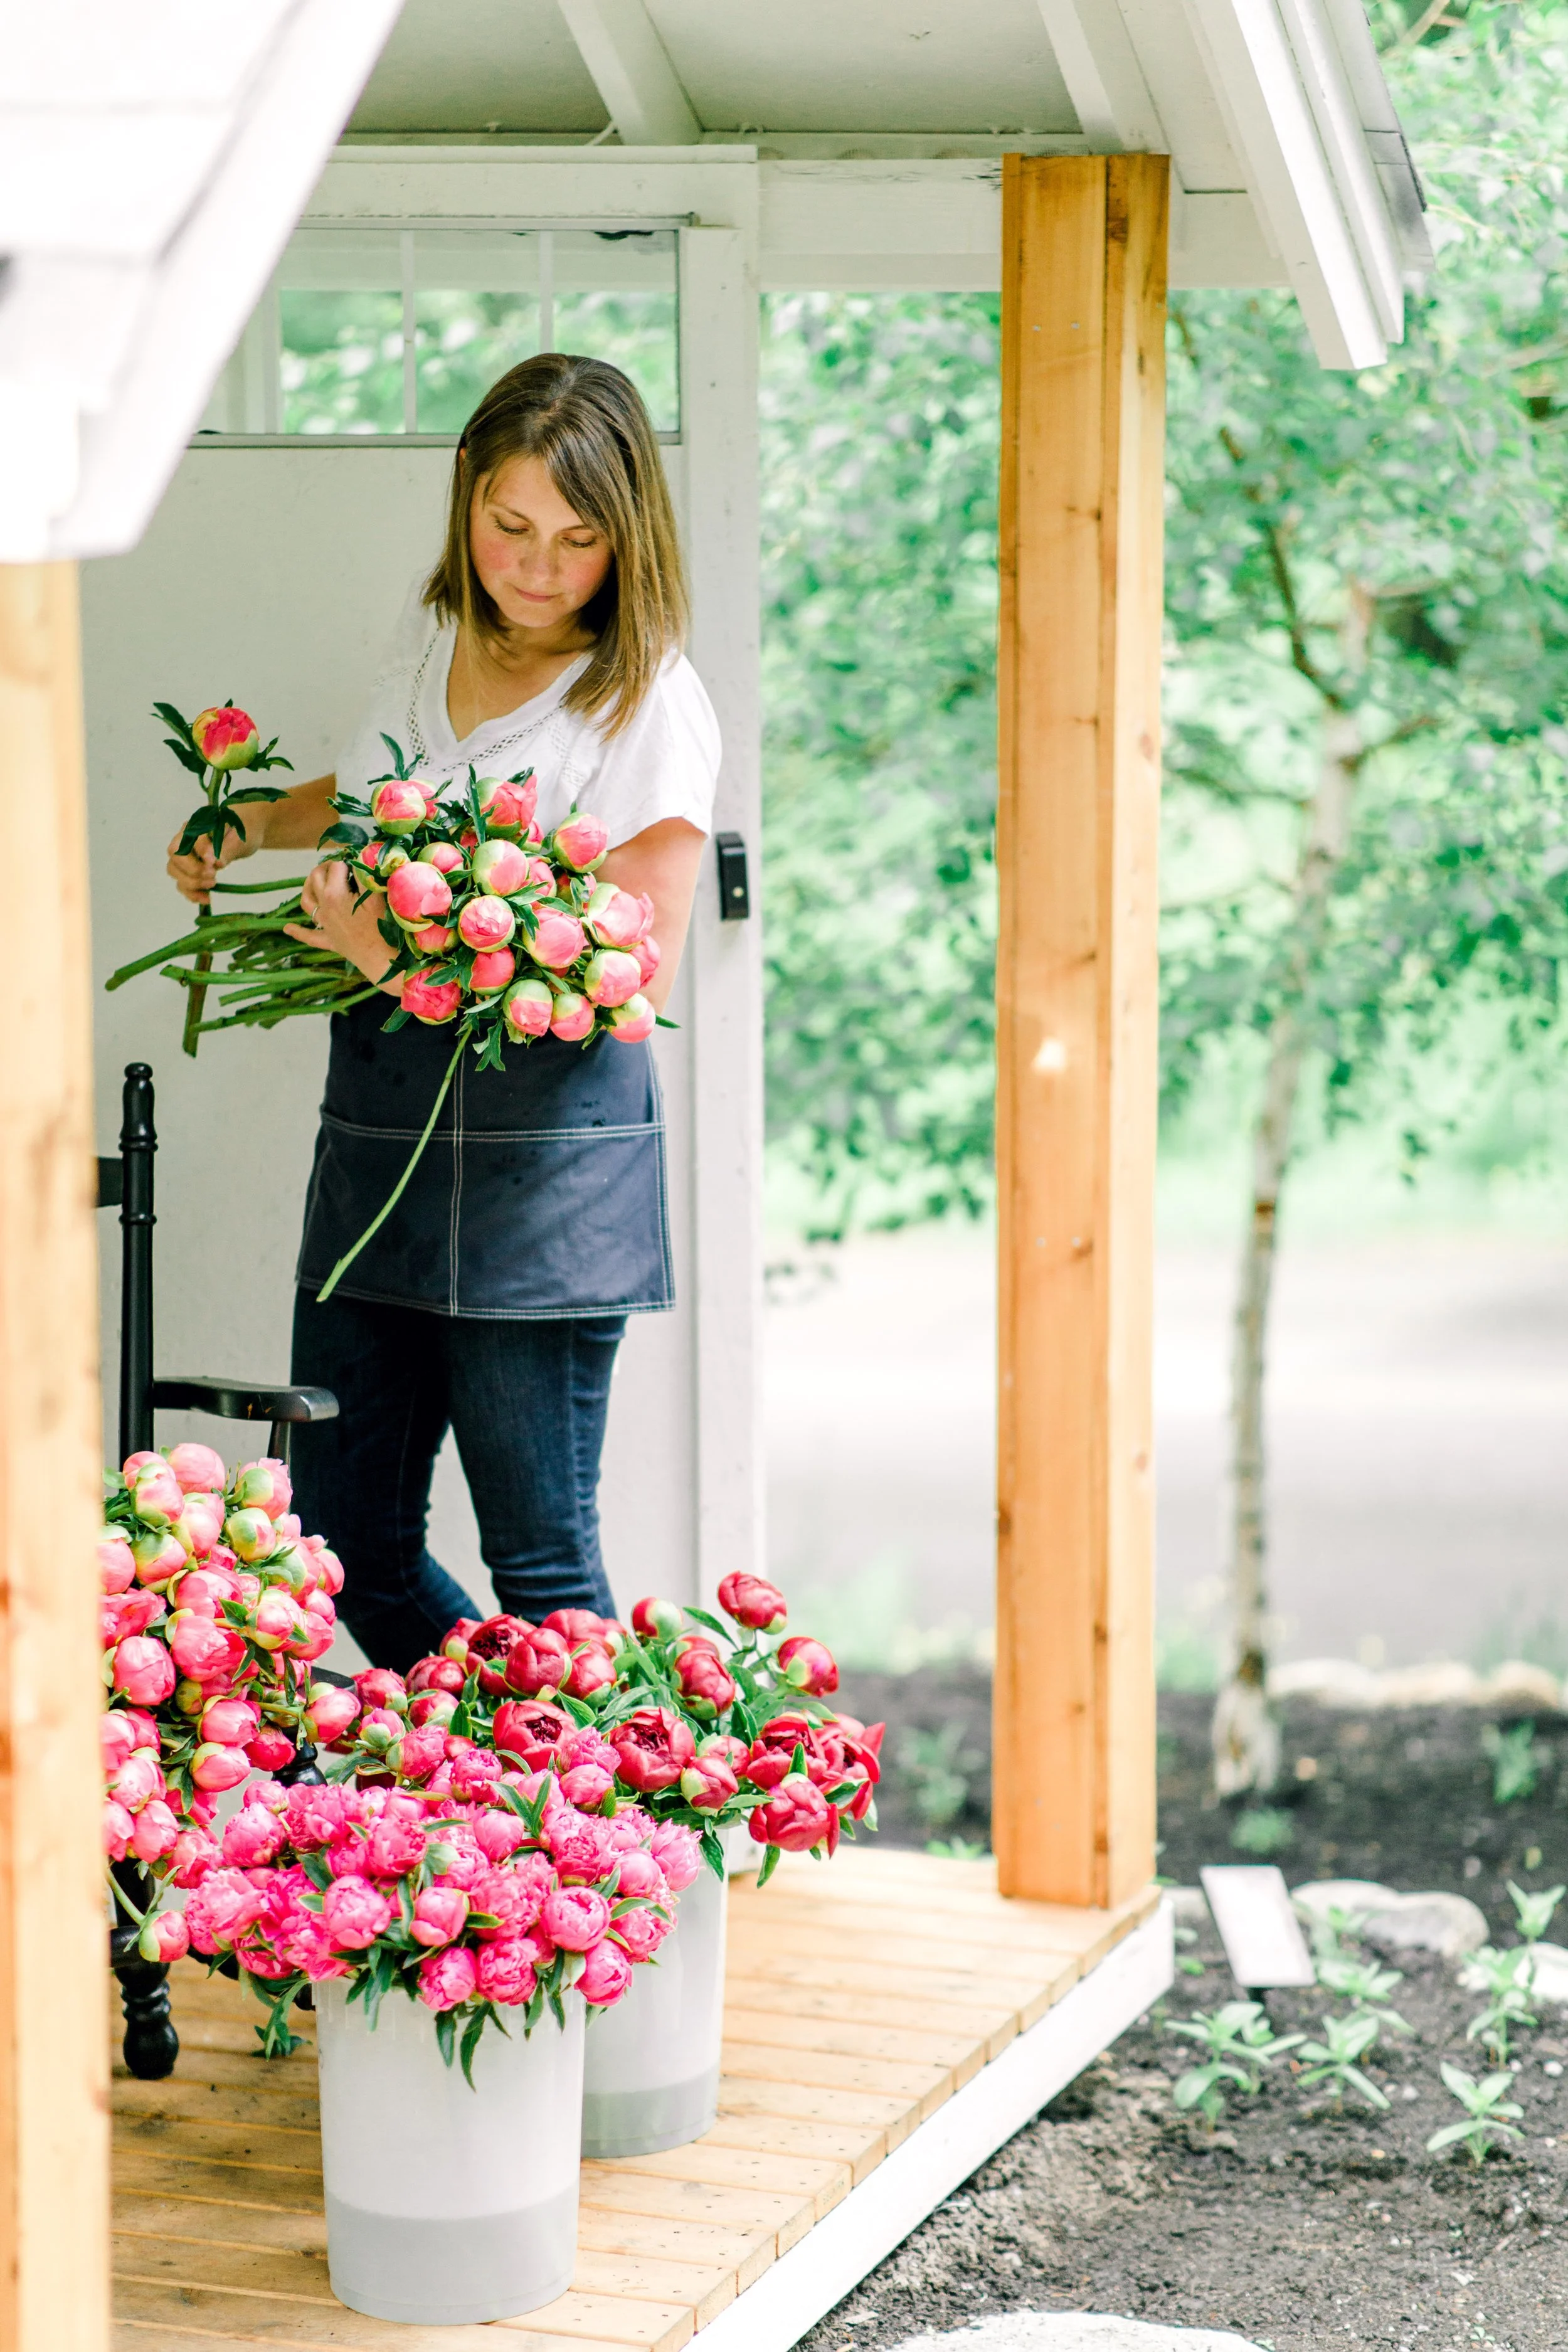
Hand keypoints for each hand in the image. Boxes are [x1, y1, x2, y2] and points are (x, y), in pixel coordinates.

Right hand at [167, 813, 258, 905]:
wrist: (244, 834)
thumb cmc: (242, 831)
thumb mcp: (241, 838)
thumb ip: (227, 849)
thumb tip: (215, 862)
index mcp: (198, 824)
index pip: (191, 836)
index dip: (200, 851)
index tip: (214, 863)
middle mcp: (186, 837)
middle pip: (175, 854)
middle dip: (193, 869)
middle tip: (213, 876)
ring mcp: (185, 854)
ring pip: (174, 870)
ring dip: (191, 882)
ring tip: (213, 885)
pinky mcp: (189, 869)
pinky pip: (181, 883)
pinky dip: (191, 893)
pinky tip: (207, 898)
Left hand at [285, 860, 396, 987]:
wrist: (382, 960)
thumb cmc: (382, 928)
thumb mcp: (376, 897)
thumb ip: (365, 874)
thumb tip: (360, 855)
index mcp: (334, 894)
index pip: (337, 866)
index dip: (348, 860)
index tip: (358, 861)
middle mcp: (324, 907)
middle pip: (316, 878)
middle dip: (326, 866)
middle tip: (342, 865)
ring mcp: (325, 925)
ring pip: (306, 901)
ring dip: (308, 887)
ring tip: (315, 880)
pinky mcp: (329, 940)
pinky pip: (309, 936)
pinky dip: (298, 931)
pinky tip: (288, 928)